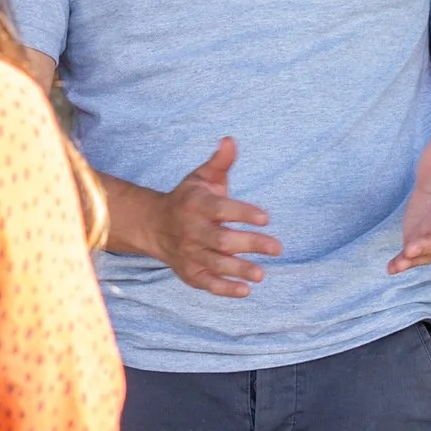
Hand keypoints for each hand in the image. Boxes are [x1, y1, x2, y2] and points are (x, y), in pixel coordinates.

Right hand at [149, 138, 280, 297]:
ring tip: (261, 274)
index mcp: (197, 204)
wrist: (154, 225)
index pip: (221, 209)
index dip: (243, 213)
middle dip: (249, 244)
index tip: (266, 218)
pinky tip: (245, 290)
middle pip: (221, 240)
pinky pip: (207, 284)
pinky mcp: (189, 273)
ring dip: (238, 269)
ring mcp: (190, 253)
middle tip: (277, 248)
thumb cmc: (188, 199)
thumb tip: (230, 140)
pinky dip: (224, 289)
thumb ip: (220, 162)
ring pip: (215, 264)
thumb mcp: (201, 177)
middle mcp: (192, 230)